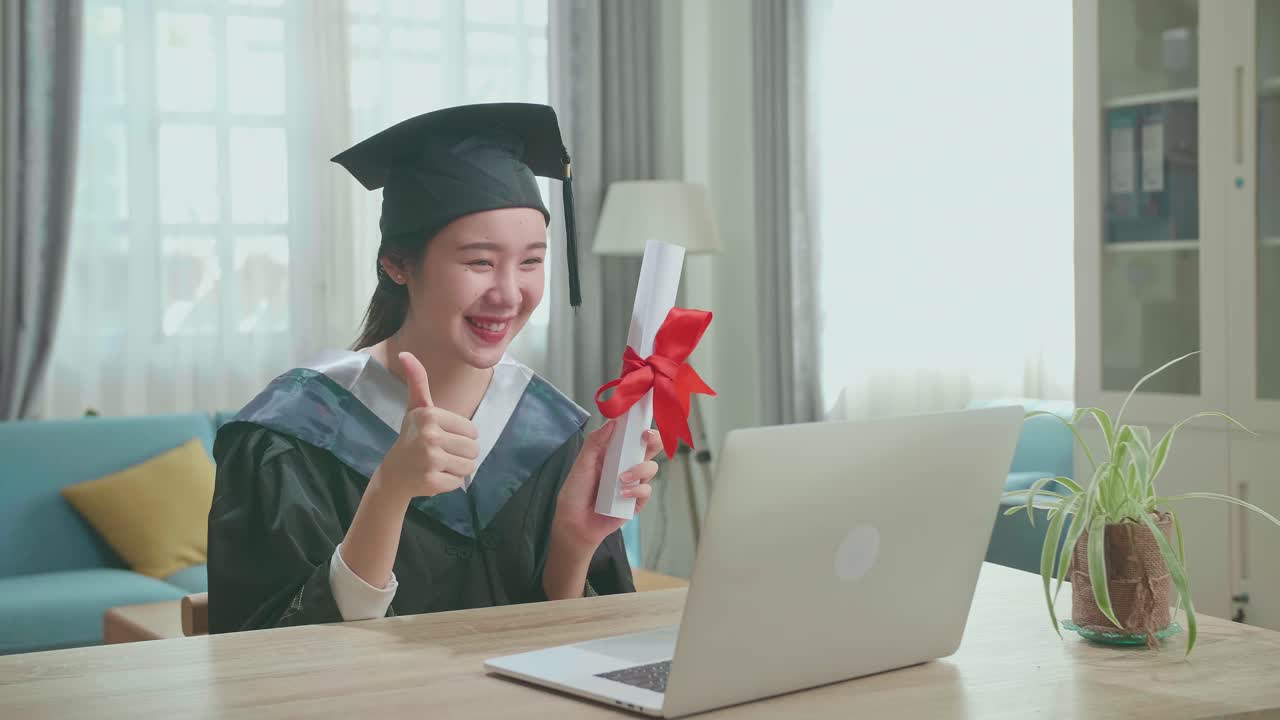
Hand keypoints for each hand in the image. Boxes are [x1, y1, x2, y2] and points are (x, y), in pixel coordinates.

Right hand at [369, 352, 479, 503]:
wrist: (394, 473)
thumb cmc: (411, 437)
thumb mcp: (416, 408)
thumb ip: (417, 381)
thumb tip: (405, 353)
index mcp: (430, 415)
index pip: (472, 430)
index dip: (461, 436)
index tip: (442, 437)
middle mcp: (430, 435)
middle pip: (474, 449)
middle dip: (462, 453)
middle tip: (441, 453)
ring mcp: (430, 460)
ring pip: (469, 466)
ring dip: (458, 468)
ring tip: (440, 465)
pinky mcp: (432, 482)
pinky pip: (458, 482)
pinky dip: (450, 482)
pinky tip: (434, 476)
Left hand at [552, 422, 663, 551]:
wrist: (574, 523)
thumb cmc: (575, 492)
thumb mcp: (582, 464)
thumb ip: (595, 442)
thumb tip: (612, 422)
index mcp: (613, 453)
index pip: (631, 435)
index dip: (639, 424)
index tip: (641, 416)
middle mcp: (626, 465)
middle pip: (650, 448)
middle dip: (654, 439)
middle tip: (646, 437)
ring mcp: (633, 483)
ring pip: (651, 468)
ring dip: (639, 469)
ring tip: (622, 478)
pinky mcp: (636, 501)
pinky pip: (646, 491)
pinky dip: (637, 490)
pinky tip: (623, 494)